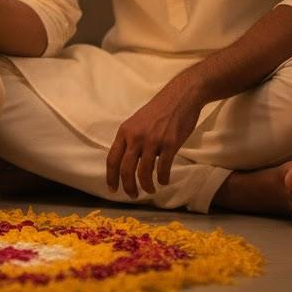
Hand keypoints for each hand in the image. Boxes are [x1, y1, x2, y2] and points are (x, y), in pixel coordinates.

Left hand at [106, 75, 204, 197]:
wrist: (181, 96)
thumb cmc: (159, 110)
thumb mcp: (137, 122)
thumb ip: (131, 139)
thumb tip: (128, 161)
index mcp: (125, 131)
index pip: (112, 159)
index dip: (111, 177)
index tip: (113, 189)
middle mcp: (136, 137)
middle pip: (126, 169)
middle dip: (128, 187)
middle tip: (132, 195)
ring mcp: (153, 140)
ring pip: (144, 172)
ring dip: (146, 185)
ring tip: (150, 189)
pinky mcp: (170, 143)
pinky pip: (163, 168)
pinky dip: (162, 178)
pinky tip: (164, 181)